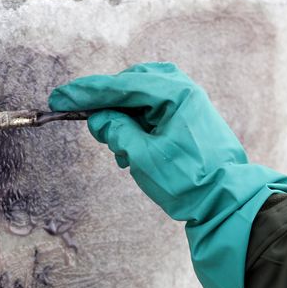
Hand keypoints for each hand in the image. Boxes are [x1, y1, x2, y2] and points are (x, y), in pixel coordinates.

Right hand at [50, 62, 286, 287]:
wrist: (227, 202)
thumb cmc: (189, 180)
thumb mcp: (143, 156)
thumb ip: (116, 131)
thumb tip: (98, 118)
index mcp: (175, 93)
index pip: (120, 86)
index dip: (86, 92)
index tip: (59, 97)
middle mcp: (182, 90)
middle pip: (130, 85)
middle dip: (106, 104)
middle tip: (87, 124)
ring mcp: (186, 103)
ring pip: (140, 100)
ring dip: (121, 119)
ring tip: (116, 149)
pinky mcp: (187, 118)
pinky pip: (151, 112)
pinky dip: (135, 126)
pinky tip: (129, 152)